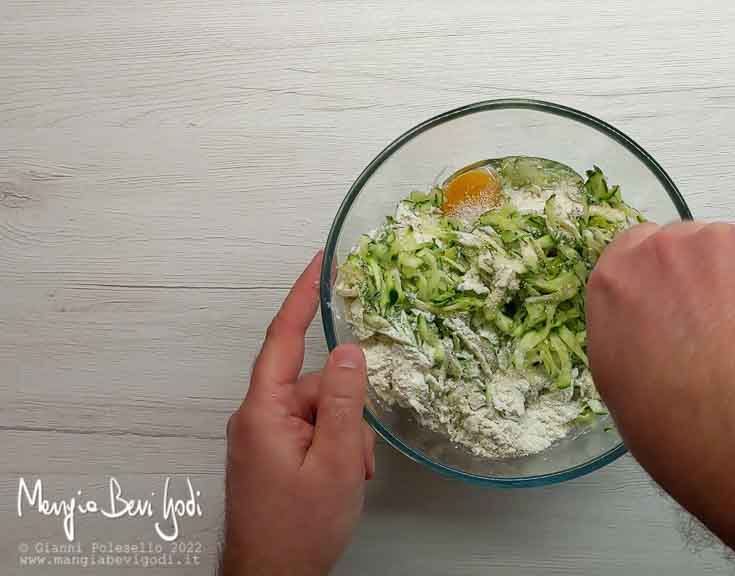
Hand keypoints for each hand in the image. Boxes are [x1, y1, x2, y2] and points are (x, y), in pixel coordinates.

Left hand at [221, 251, 374, 575]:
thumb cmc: (298, 528)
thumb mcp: (336, 461)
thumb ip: (346, 402)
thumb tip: (352, 350)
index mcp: (263, 411)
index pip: (284, 339)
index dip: (304, 296)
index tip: (322, 262)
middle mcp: (258, 417)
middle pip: (314, 385)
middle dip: (348, 409)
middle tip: (362, 453)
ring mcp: (263, 437)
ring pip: (319, 411)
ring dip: (345, 436)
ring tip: (353, 474)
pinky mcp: (272, 454)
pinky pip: (310, 431)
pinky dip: (334, 447)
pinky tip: (345, 476)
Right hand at [586, 221, 734, 501]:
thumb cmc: (678, 427)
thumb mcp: (621, 383)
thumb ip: (628, 332)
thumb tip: (651, 329)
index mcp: (615, 281)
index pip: (632, 253)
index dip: (657, 281)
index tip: (673, 305)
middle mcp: (662, 251)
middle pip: (683, 246)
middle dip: (700, 278)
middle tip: (719, 328)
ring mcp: (720, 244)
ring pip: (732, 252)